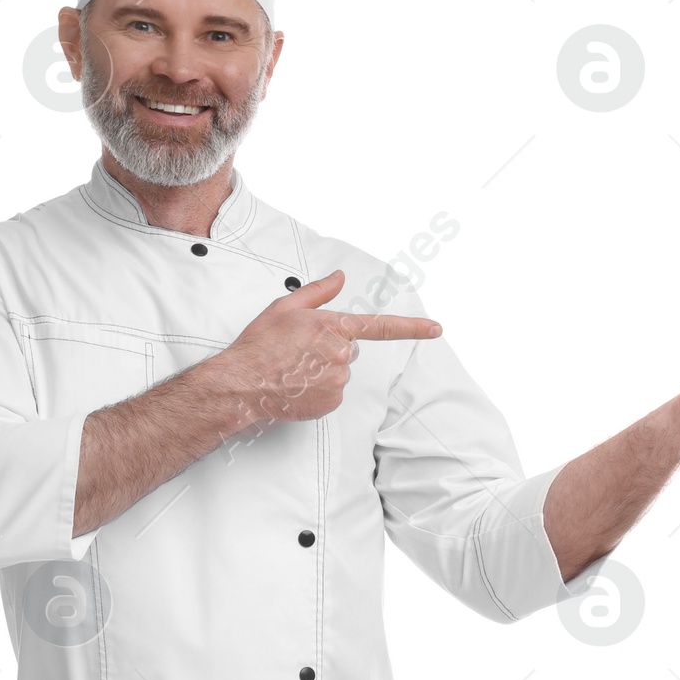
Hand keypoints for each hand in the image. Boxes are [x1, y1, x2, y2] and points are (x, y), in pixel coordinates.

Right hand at [211, 271, 440, 425]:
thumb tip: (339, 277)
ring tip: (294, 370)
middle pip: (349, 349)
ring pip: (340, 372)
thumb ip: (318, 292)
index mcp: (334, 326)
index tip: (436, 329)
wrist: (243, 383)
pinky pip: (333, 393)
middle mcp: (342, 353)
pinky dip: (319, 390)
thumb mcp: (285, 307)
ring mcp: (339, 380)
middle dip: (330, 349)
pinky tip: (297, 385)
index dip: (413, 327)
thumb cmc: (260, 345)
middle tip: (299, 352)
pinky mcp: (332, 402)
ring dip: (322, 370)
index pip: (382, 326)